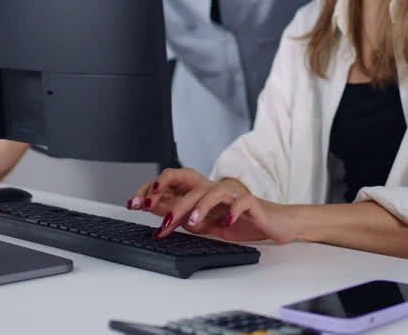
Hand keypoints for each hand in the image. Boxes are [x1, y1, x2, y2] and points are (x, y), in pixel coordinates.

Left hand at [125, 168, 298, 243]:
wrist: (272, 223)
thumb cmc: (238, 222)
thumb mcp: (206, 224)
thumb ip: (185, 218)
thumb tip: (160, 215)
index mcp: (201, 192)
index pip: (173, 182)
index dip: (153, 189)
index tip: (135, 203)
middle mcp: (214, 189)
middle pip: (190, 186)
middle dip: (172, 201)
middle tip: (161, 221)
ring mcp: (233, 194)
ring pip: (214, 191)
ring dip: (201, 207)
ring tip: (192, 224)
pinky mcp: (251, 203)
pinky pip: (241, 202)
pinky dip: (232, 212)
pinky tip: (225, 224)